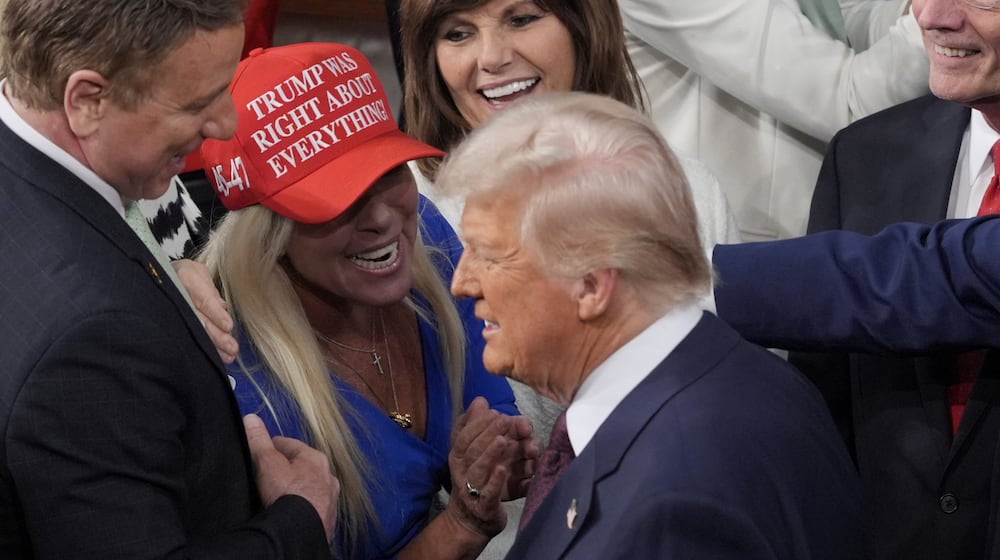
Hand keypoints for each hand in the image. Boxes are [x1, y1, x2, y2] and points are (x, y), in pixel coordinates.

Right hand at [172, 259, 237, 362]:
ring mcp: (169, 310)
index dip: (215, 314)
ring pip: (191, 331)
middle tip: (232, 348)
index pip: (202, 299)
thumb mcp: (199, 274)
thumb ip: (210, 291)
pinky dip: (201, 348)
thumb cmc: (186, 276)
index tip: (229, 326)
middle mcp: (175, 294)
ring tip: (228, 356)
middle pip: (197, 319)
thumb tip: (223, 308)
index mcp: (185, 277)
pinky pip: (185, 336)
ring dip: (211, 346)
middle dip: (216, 336)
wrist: (160, 278)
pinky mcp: (169, 323)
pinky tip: (215, 356)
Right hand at [244, 414, 339, 540]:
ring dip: (301, 488)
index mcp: (315, 459)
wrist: (300, 530)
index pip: (292, 445)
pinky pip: (314, 508)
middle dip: (291, 468)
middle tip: (272, 471)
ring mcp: (331, 500)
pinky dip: (305, 508)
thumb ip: (259, 440)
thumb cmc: (286, 492)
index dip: (275, 446)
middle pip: (305, 467)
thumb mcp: (267, 462)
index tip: (265, 449)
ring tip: (282, 494)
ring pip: (313, 488)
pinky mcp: (327, 520)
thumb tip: (251, 418)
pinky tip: (294, 512)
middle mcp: (328, 477)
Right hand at [446, 398, 540, 536]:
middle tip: (506, 420)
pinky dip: (495, 482)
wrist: (470, 521)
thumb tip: (480, 401)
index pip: (464, 437)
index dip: (479, 424)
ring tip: (504, 440)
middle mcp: (461, 472)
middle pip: (472, 450)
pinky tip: (503, 470)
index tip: (496, 413)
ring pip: (479, 470)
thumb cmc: (474, 479)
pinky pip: (488, 493)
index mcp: (458, 457)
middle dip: (488, 433)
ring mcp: (471, 490)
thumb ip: (475, 426)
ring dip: (490, 454)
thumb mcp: (472, 452)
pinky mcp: (484, 507)